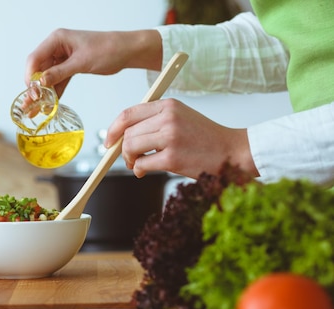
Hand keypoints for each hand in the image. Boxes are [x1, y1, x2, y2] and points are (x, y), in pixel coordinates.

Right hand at [25, 29, 161, 96]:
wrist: (125, 51)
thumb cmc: (107, 49)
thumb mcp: (81, 62)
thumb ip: (59, 72)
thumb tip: (41, 82)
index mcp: (57, 39)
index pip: (35, 58)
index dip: (30, 77)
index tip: (31, 93)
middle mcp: (57, 47)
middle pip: (38, 69)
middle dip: (34, 87)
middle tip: (30, 104)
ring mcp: (62, 57)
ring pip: (47, 77)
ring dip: (43, 93)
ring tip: (36, 109)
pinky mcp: (69, 67)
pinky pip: (58, 81)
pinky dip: (54, 92)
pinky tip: (49, 105)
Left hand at [104, 98, 257, 178]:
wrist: (231, 151)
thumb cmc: (204, 138)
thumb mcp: (180, 118)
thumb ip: (153, 121)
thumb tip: (122, 135)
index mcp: (168, 105)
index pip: (128, 114)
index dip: (113, 129)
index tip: (109, 141)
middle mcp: (168, 118)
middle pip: (127, 133)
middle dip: (123, 149)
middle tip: (130, 158)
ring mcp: (170, 137)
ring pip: (131, 148)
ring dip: (129, 160)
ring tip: (137, 164)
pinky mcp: (172, 157)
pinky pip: (141, 164)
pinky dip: (138, 170)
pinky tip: (144, 171)